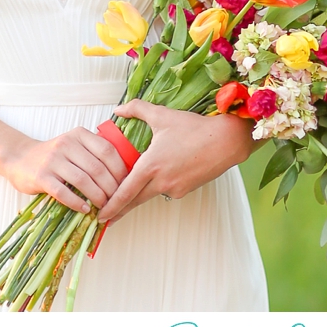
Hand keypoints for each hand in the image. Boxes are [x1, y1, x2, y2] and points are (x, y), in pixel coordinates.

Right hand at [1, 127, 130, 213]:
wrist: (20, 158)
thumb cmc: (55, 155)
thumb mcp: (75, 145)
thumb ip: (95, 152)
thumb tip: (125, 172)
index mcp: (79, 135)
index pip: (107, 150)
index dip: (120, 169)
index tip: (126, 184)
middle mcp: (66, 144)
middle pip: (97, 168)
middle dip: (111, 187)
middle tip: (117, 200)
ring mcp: (52, 160)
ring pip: (82, 180)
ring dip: (97, 196)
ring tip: (103, 207)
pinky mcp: (41, 177)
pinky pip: (63, 192)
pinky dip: (77, 202)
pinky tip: (85, 209)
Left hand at [96, 101, 258, 222]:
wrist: (226, 141)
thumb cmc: (195, 128)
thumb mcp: (163, 115)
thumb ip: (137, 110)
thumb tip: (118, 109)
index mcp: (151, 165)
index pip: (125, 191)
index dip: (112, 205)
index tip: (100, 215)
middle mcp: (161, 181)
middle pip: (135, 200)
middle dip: (120, 209)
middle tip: (107, 217)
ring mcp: (175, 188)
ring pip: (152, 193)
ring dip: (143, 191)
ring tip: (140, 183)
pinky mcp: (186, 190)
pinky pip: (168, 189)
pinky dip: (162, 183)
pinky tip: (170, 169)